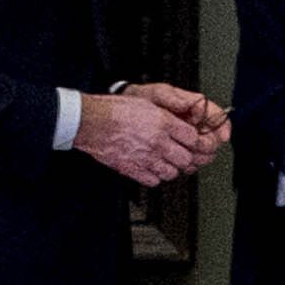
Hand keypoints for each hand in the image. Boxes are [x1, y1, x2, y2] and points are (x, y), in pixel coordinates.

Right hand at [76, 87, 213, 185]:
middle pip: (186, 158)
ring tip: (165, 162)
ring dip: (170, 168)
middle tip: (180, 153)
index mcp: (163, 122)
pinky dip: (154, 176)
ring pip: (172, 172)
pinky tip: (150, 168)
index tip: (191, 141)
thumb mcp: (146, 103)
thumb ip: (166, 116)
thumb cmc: (113, 110)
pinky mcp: (133, 169)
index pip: (193, 138)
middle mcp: (157, 141)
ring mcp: (146, 157)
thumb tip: (180, 126)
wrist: (90, 121)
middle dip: (185, 157)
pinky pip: (154, 181)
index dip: (194, 141)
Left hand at [128, 77, 235, 158]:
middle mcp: (194, 124)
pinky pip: (190, 161)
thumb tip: (189, 103)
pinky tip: (179, 162)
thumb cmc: (145, 98)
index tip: (223, 136)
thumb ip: (173, 98)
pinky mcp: (179, 149)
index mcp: (194, 107)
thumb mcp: (158, 94)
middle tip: (199, 147)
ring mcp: (187, 138)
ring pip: (204, 153)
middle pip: (214, 139)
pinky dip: (187, 164)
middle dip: (209, 145)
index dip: (223, 127)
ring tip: (187, 156)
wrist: (127, 111)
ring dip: (199, 157)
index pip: (218, 117)